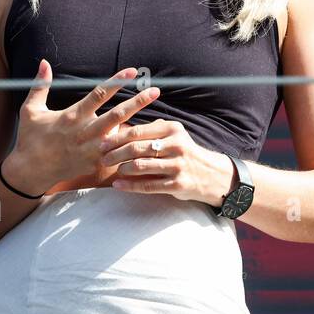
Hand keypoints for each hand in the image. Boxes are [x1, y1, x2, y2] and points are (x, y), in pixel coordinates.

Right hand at [6, 60, 160, 194]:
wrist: (29, 172)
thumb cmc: (30, 139)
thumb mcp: (30, 110)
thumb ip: (40, 85)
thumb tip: (43, 62)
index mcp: (72, 116)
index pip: (99, 94)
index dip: (117, 82)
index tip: (132, 71)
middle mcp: (84, 132)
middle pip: (117, 114)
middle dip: (138, 102)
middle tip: (156, 91)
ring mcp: (91, 150)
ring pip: (121, 137)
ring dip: (141, 127)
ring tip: (161, 120)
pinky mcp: (94, 164)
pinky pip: (118, 156)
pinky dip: (133, 150)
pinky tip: (149, 145)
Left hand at [99, 119, 236, 206]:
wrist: (211, 174)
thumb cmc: (184, 153)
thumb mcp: (173, 136)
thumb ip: (151, 131)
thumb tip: (118, 128)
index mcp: (172, 130)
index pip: (138, 131)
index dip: (117, 137)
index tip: (102, 143)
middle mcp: (176, 145)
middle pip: (137, 148)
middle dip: (116, 153)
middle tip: (102, 158)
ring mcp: (178, 165)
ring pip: (142, 166)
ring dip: (122, 168)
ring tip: (111, 170)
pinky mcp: (178, 184)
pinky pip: (148, 185)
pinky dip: (130, 186)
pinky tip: (118, 185)